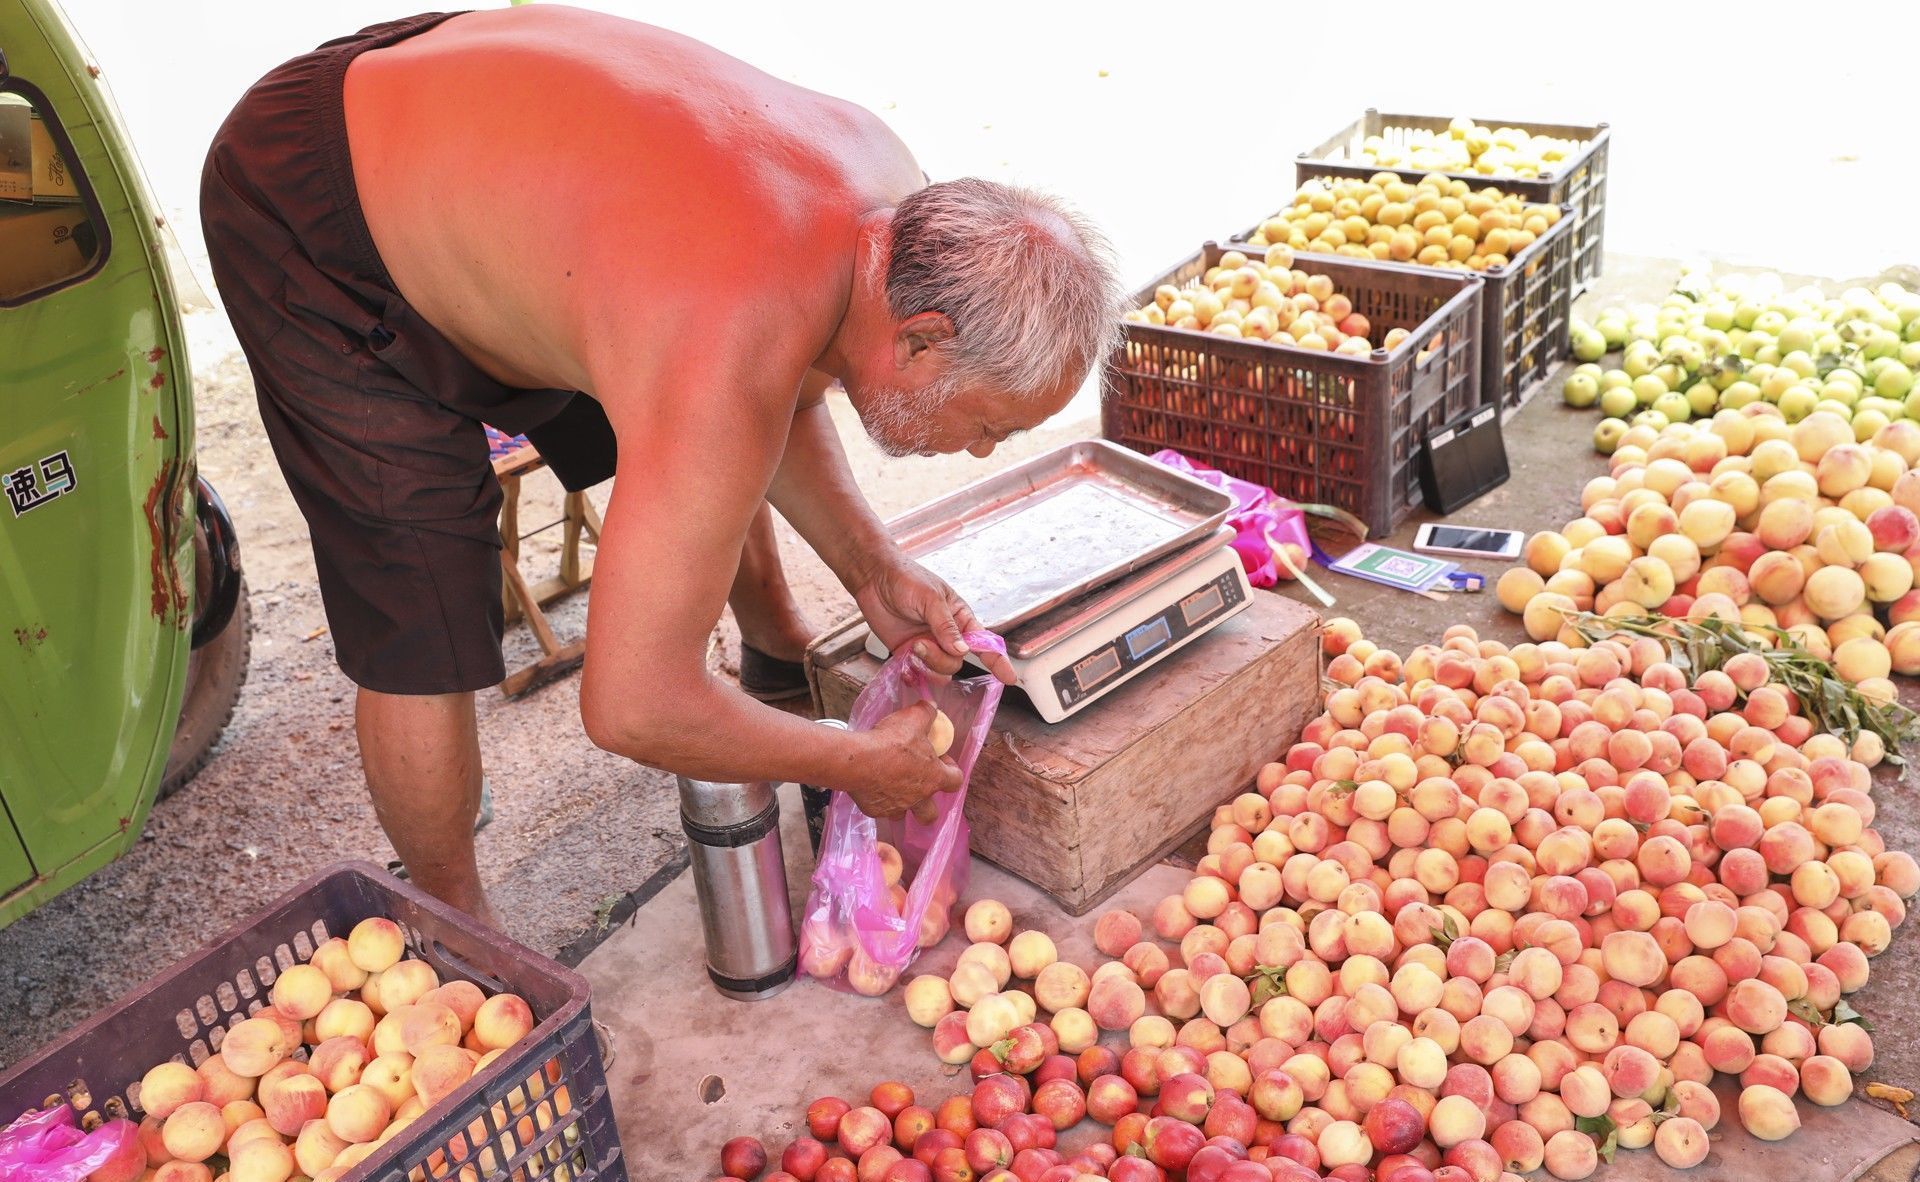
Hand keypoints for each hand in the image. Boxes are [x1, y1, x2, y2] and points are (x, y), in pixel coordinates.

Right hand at [842, 701, 961, 823]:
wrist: (857, 761)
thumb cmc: (890, 742)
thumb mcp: (912, 719)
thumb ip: (926, 712)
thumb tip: (931, 706)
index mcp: (934, 777)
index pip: (956, 781)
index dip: (952, 770)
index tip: (940, 759)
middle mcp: (918, 798)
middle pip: (931, 814)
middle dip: (928, 806)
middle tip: (918, 788)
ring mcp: (896, 807)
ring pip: (903, 815)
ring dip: (900, 804)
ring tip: (891, 788)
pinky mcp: (875, 810)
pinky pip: (880, 809)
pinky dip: (877, 801)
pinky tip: (870, 786)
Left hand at [852, 553, 1016, 683]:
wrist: (874, 578)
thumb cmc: (906, 579)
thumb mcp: (930, 598)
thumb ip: (946, 626)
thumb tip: (963, 650)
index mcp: (960, 618)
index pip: (984, 643)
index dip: (998, 661)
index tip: (1009, 678)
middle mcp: (947, 636)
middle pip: (956, 662)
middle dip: (939, 658)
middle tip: (920, 643)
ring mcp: (928, 646)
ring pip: (939, 672)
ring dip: (926, 665)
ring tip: (911, 648)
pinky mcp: (908, 654)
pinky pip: (918, 675)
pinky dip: (913, 675)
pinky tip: (905, 666)